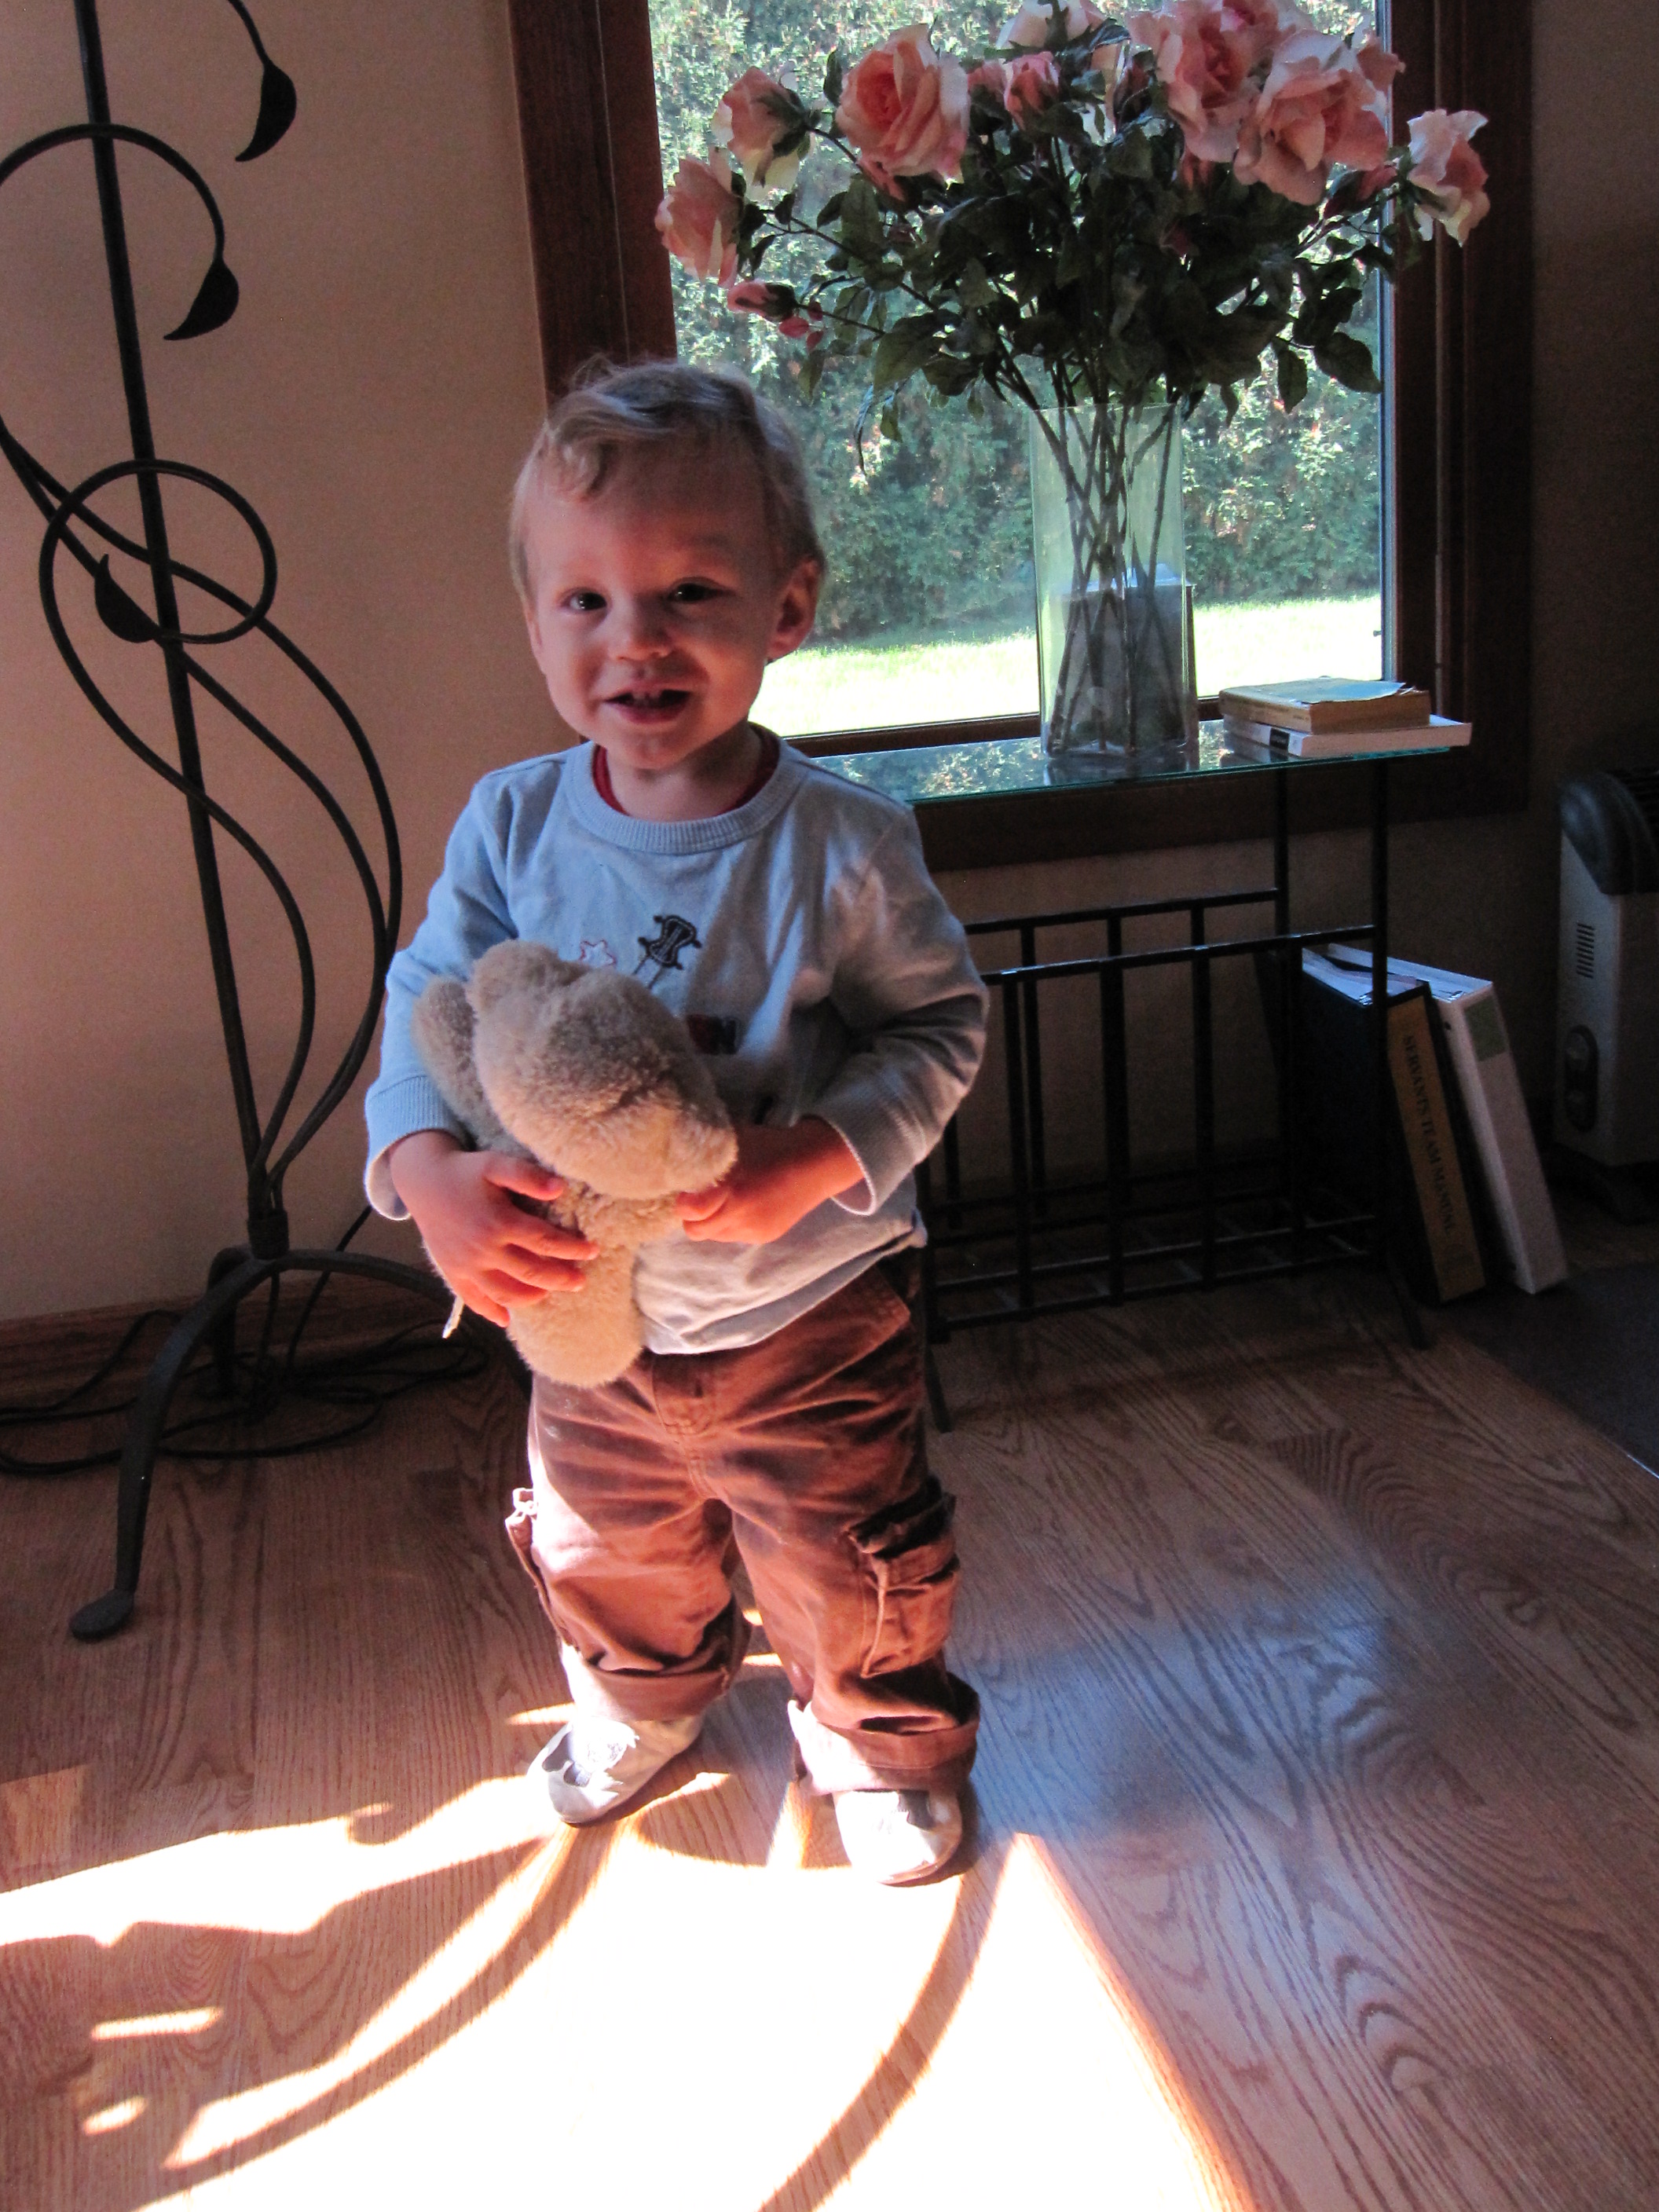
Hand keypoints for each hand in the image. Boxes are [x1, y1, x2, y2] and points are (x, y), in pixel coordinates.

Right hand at [389, 1131, 595, 1328]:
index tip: (593, 1250)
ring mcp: (467, 1266)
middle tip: (581, 1281)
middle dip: (560, 1278)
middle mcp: (483, 1249)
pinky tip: (506, 1320)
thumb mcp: (496, 1163)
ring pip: (505, 1293)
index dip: (572, 1248)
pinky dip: (491, 1312)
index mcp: (499, 1223)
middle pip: (531, 1272)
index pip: (545, 1241)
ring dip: (531, 1297)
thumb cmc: (465, 1171)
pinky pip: (474, 1300)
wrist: (422, 1181)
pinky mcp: (452, 1273)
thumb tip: (560, 1188)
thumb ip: (527, 1175)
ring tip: (549, 1294)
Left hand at [676, 1119, 862, 1245]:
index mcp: (733, 1190)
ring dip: (712, 1221)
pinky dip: (732, 1223)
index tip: (687, 1188)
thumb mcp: (735, 1142)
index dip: (683, 1201)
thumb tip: (678, 1164)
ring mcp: (753, 1231)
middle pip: (695, 1230)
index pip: (688, 1212)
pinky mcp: (764, 1237)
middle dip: (693, 1216)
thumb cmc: (771, 1145)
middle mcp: (741, 1216)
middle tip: (701, 1197)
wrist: (816, 1163)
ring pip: (714, 1236)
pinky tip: (745, 1205)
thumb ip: (707, 1158)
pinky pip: (734, 1236)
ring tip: (726, 1200)